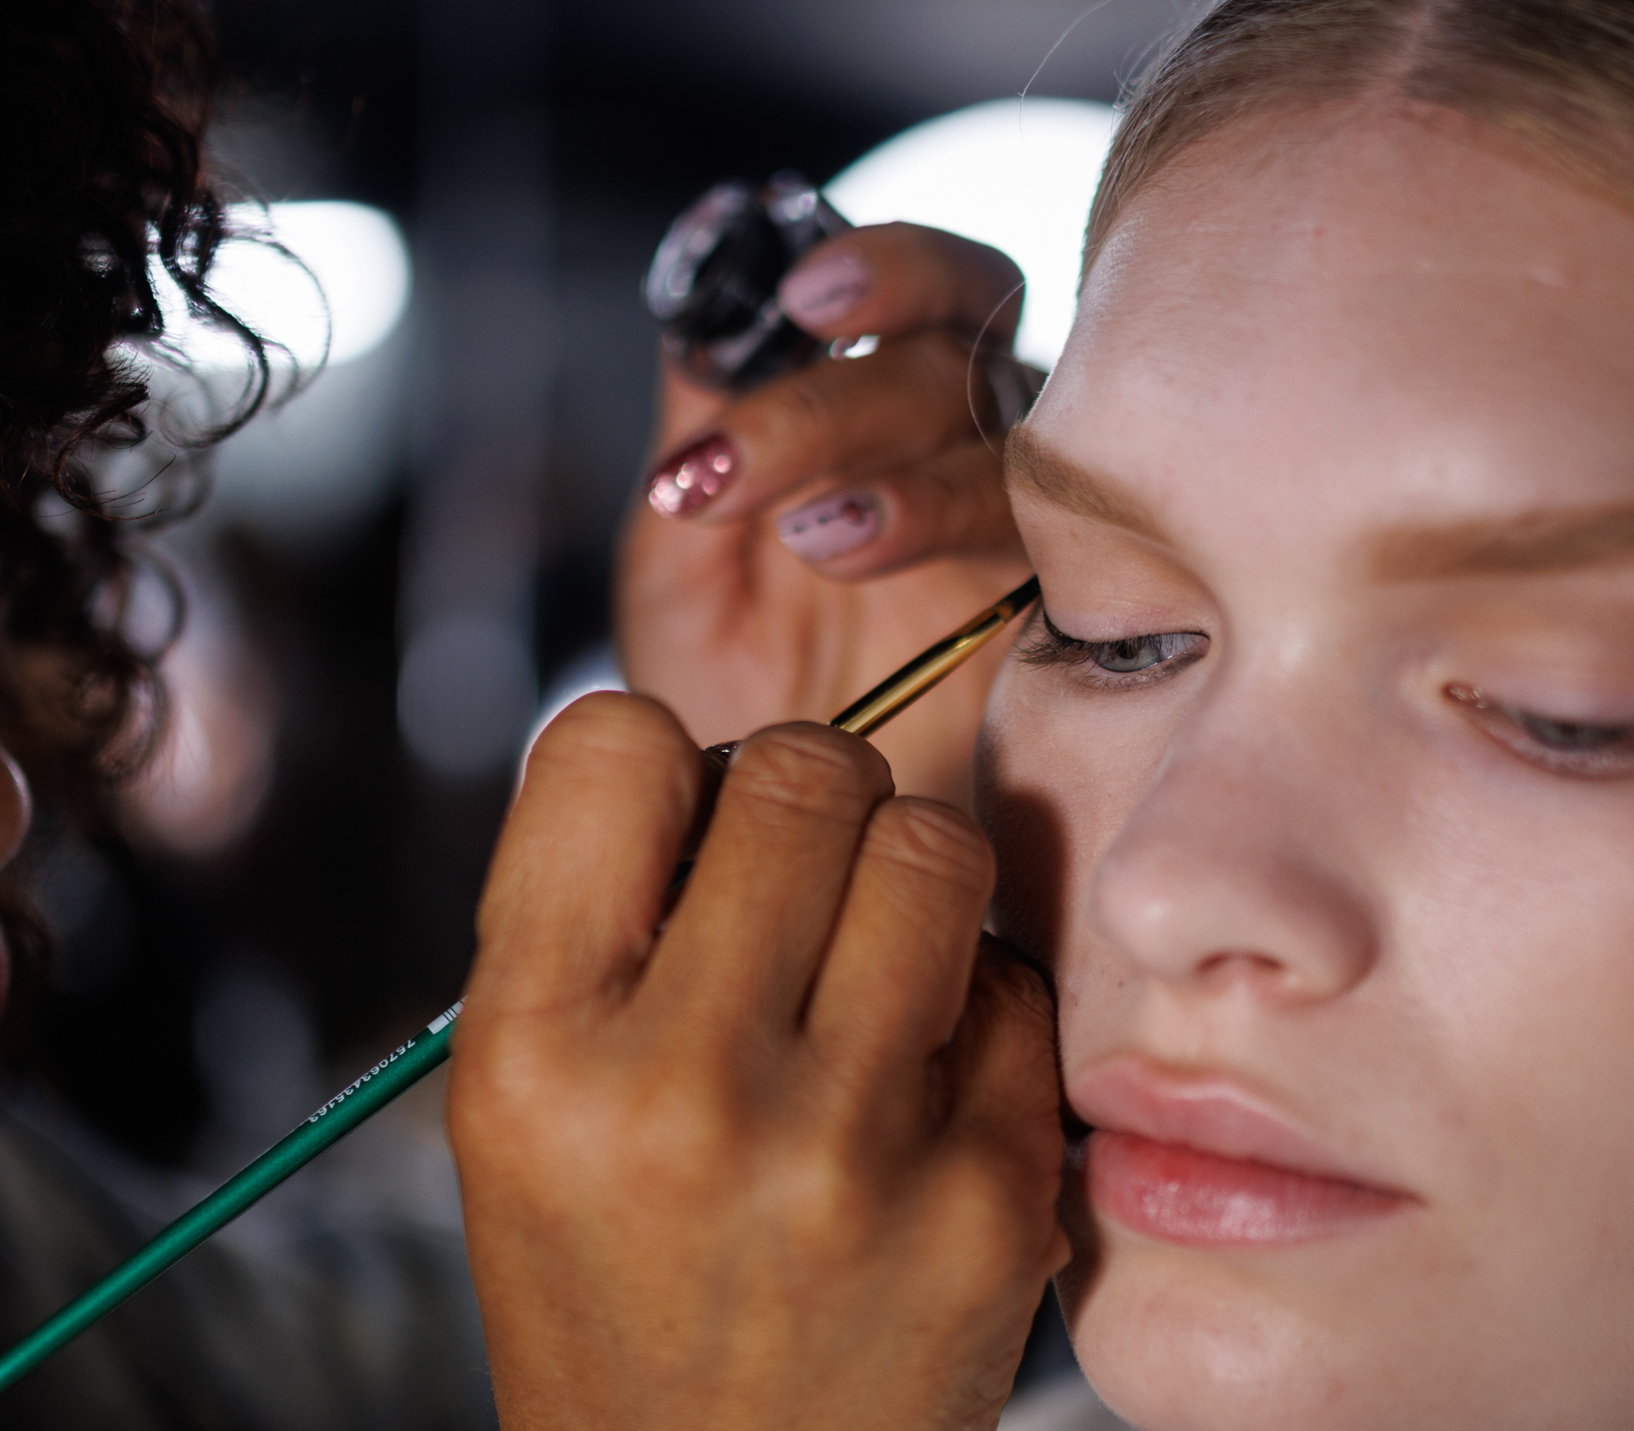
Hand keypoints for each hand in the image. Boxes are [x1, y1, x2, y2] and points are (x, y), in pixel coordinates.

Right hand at [451, 695, 1066, 1430]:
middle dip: (798, 802)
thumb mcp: (512, 1113)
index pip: (612, 742)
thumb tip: (715, 756)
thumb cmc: (602, 1293)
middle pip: (801, 770)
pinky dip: (972, 1006)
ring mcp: (847, 1146)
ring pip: (933, 846)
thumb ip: (587, 922)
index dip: (651, 766)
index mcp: (532, 1048)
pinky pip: (1018, 982)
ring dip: (900, 879)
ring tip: (864, 969)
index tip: (668, 834)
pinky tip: (919, 1087)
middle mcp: (680, 1086)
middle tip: (789, 890)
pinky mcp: (983, 1199)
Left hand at [619, 224, 1033, 805]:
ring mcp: (1028, 524)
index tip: (798, 299)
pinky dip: (999, 567)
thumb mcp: (676, 558)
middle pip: (957, 357)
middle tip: (736, 465)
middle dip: (839, 402)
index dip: (877, 270)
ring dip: (912, 489)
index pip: (917, 285)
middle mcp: (970, 437)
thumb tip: (697, 314)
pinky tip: (916, 592)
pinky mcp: (1071, 622)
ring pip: (1012, 456)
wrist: (773, 836)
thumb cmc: (727, 683)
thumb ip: (697, 430)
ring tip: (814, 544)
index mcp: (879, 395)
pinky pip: (1078, 568)